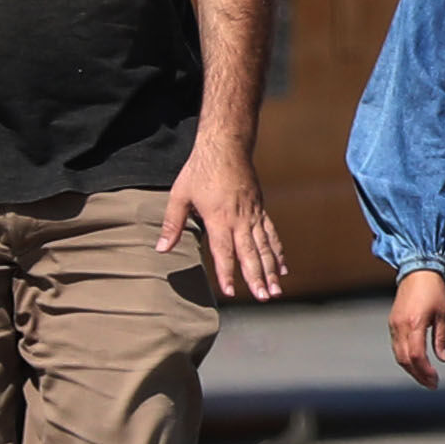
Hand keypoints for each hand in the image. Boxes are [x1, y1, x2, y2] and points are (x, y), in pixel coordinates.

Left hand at [163, 140, 289, 303]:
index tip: (229, 292)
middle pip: (250, 253)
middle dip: (257, 278)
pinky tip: (283, 268)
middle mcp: (239, 219)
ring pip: (265, 247)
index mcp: (218, 218)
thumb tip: (161, 249)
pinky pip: (271, 234)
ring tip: (276, 291)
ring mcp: (253, 214)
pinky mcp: (260, 209)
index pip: (223, 251)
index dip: (226, 273)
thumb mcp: (179, 195)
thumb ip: (171, 224)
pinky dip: (278, 252)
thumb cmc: (200, 169)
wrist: (225, 145)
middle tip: (264, 298)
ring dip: (271, 270)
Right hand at [390, 268, 444, 385]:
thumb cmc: (433, 289)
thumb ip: (441, 338)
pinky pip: (396, 346)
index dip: (425, 371)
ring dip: (411, 369)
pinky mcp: (392, 322)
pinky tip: (416, 362)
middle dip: (418, 375)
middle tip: (431, 384)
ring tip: (424, 377)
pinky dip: (405, 358)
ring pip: (398, 355)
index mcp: (414, 324)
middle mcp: (400, 326)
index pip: (416, 356)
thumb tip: (442, 359)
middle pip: (405, 359)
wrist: (417, 270)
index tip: (435, 380)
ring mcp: (394, 325)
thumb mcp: (442, 314)